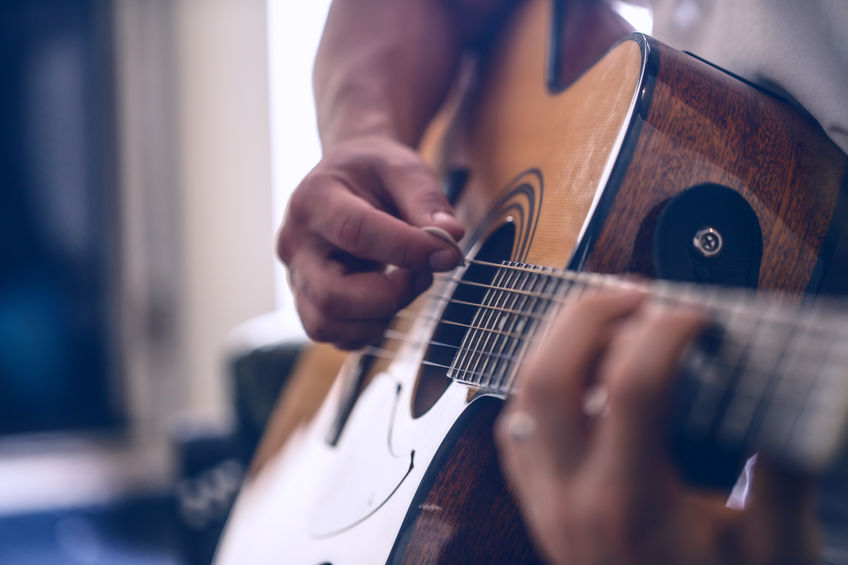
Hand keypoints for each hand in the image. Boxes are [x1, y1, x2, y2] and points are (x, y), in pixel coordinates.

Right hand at [277, 136, 464, 348]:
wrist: (348, 178)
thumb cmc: (375, 172)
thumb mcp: (405, 169)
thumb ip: (427, 201)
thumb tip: (452, 237)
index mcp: (314, 200)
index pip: (356, 233)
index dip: (407, 250)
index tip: (448, 254)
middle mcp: (295, 244)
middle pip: (330, 295)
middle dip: (390, 296)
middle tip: (423, 274)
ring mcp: (296, 278)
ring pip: (326, 324)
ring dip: (380, 317)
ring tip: (406, 284)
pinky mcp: (308, 302)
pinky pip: (336, 337)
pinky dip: (369, 329)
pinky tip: (388, 299)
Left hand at [496, 291, 817, 564]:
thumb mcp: (770, 551)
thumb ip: (782, 477)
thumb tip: (795, 408)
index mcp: (631, 504)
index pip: (633, 387)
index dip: (667, 333)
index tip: (698, 317)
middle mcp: (571, 496)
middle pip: (550, 376)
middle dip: (588, 317)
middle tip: (635, 296)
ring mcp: (542, 500)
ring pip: (520, 395)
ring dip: (556, 344)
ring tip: (606, 321)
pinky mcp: (534, 503)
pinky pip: (514, 427)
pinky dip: (538, 387)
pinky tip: (574, 375)